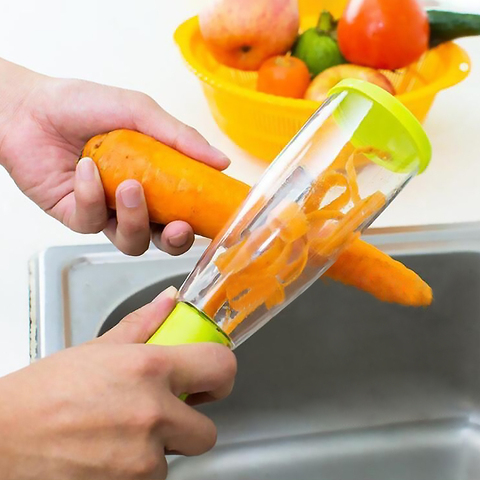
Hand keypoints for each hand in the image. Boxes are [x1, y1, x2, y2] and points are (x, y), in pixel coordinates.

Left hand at [0, 60, 229, 255]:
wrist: (29, 106)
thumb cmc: (83, 104)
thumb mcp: (140, 112)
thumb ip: (180, 138)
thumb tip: (222, 161)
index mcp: (155, 180)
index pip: (184, 211)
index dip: (198, 222)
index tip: (211, 219)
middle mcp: (132, 201)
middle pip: (161, 240)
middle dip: (173, 240)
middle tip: (176, 226)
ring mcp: (104, 212)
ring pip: (131, 240)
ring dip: (135, 218)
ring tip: (129, 186)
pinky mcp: (75, 217)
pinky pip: (91, 223)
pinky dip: (91, 196)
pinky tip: (86, 169)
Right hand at [0, 287, 236, 479]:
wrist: (3, 439)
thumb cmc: (44, 393)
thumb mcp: (99, 348)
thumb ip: (144, 324)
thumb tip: (170, 301)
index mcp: (150, 368)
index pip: (221, 367)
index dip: (221, 374)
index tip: (211, 379)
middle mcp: (153, 414)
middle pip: (207, 431)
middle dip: (189, 424)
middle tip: (162, 414)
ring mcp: (142, 459)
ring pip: (175, 460)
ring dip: (158, 450)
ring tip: (122, 434)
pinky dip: (137, 471)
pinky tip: (110, 453)